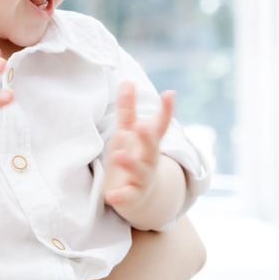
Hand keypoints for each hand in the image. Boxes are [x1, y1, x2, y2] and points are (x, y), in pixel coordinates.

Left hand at [102, 84, 173, 209]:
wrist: (141, 198)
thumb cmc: (134, 158)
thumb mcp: (129, 133)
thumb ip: (128, 109)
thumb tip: (127, 80)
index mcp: (148, 143)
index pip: (160, 125)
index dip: (166, 110)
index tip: (169, 94)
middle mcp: (149, 160)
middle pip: (152, 148)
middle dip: (147, 138)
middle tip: (141, 127)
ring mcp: (141, 179)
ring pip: (140, 172)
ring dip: (131, 164)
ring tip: (119, 155)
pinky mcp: (131, 197)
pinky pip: (127, 197)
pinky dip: (119, 197)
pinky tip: (109, 195)